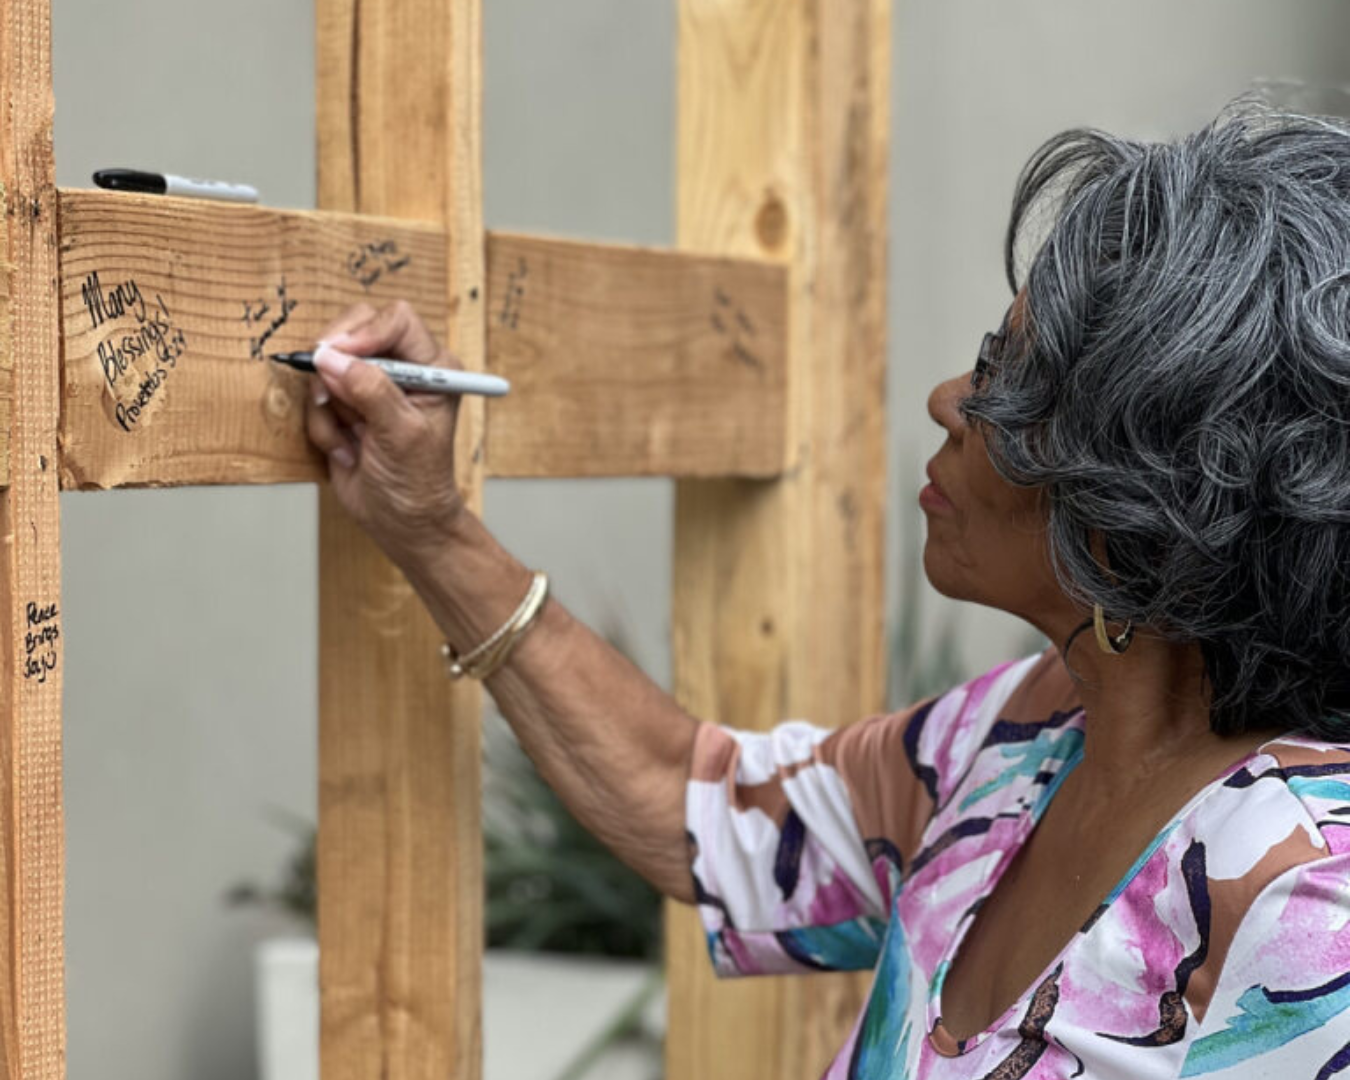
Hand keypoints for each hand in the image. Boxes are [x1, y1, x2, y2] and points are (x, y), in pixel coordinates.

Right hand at [305, 300, 466, 565]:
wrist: (402, 522)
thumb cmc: (418, 482)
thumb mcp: (401, 434)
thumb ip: (370, 391)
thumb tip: (332, 358)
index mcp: (432, 366)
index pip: (397, 321)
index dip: (365, 331)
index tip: (340, 355)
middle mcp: (402, 368)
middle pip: (355, 330)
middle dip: (337, 368)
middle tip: (331, 400)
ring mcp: (370, 386)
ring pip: (328, 368)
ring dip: (330, 409)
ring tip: (353, 441)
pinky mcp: (345, 406)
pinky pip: (316, 399)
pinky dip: (323, 428)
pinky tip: (347, 451)